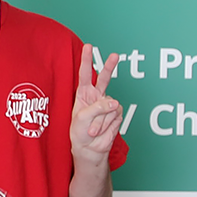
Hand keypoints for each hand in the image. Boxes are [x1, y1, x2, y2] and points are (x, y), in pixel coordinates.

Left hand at [71, 46, 124, 166]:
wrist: (90, 149)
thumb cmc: (79, 133)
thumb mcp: (82, 117)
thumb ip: (98, 107)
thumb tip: (115, 103)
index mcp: (83, 95)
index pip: (85, 74)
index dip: (87, 60)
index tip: (89, 47)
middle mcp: (96, 97)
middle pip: (104, 78)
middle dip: (109, 66)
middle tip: (115, 55)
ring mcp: (108, 105)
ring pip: (110, 104)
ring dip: (100, 120)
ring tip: (93, 130)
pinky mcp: (117, 114)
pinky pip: (116, 114)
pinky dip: (108, 124)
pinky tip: (102, 130)